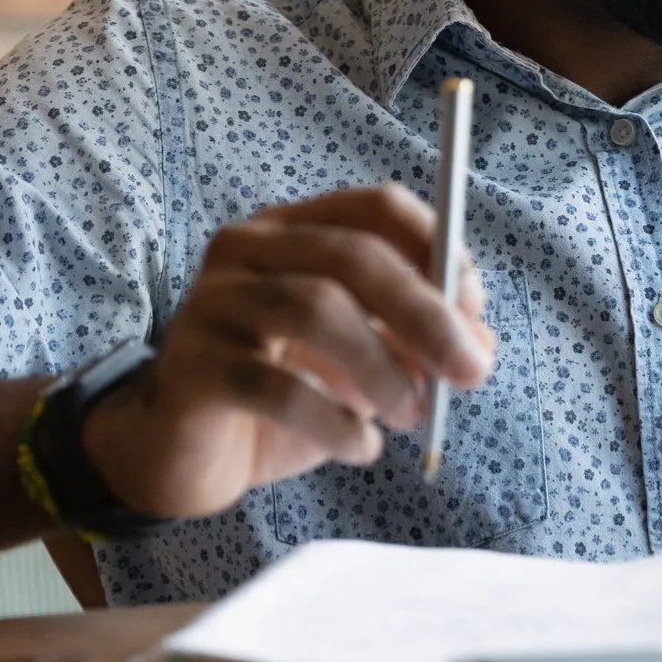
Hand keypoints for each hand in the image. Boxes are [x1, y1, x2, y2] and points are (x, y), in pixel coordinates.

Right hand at [79, 184, 494, 519]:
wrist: (179, 454)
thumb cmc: (279, 395)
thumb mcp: (361, 363)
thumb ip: (415, 345)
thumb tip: (482, 345)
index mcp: (294, 229)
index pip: (376, 207)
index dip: (438, 251)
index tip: (475, 310)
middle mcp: (246, 250)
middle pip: (351, 255)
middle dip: (425, 313)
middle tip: (470, 371)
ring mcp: (211, 305)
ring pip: (313, 309)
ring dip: (383, 367)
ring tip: (412, 417)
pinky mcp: (191, 369)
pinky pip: (275, 387)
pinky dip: (335, 421)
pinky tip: (361, 448)